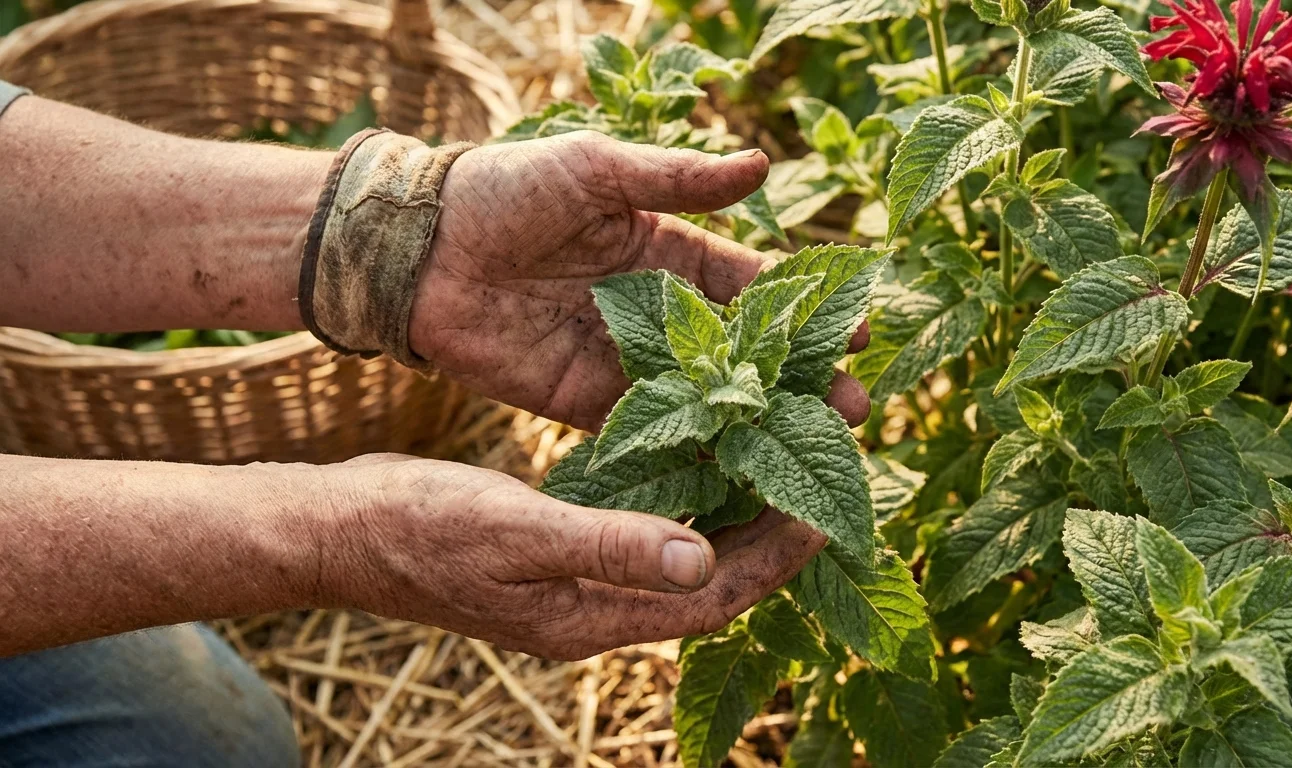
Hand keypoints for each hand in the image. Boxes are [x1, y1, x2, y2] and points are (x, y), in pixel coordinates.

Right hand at [331, 455, 826, 659]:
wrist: (342, 529)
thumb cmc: (416, 527)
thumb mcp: (514, 530)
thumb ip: (606, 546)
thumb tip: (702, 560)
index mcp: (589, 618)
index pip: (710, 601)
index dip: (773, 561)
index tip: (823, 513)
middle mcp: (593, 610)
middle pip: (707, 582)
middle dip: (767, 537)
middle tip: (817, 475)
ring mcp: (575, 584)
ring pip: (678, 556)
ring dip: (729, 515)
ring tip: (775, 459)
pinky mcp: (560, 550)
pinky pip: (641, 532)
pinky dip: (679, 500)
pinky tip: (698, 457)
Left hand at [407, 131, 869, 429]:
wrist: (419, 250)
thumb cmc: (507, 189)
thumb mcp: (596, 170)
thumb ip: (677, 179)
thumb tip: (763, 164)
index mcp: (668, 250)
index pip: (754, 283)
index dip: (807, 307)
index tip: (863, 328)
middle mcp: (657, 311)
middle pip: (742, 352)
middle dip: (798, 379)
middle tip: (855, 411)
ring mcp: (624, 361)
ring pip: (705, 398)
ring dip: (756, 423)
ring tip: (811, 450)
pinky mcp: (585, 403)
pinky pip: (647, 431)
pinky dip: (689, 451)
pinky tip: (735, 475)